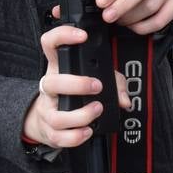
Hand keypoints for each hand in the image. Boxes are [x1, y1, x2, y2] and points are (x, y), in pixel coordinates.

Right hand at [26, 24, 131, 148]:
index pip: (51, 43)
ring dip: (80, 115)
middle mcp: (49, 87)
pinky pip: (59, 137)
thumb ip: (115, 84)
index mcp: (59, 68)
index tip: (82, 36)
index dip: (63, 35)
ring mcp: (48, 110)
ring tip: (97, 110)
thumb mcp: (95, 79)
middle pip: (52, 82)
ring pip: (56, 115)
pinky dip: (75, 137)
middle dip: (76, 84)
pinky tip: (88, 131)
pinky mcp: (50, 131)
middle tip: (97, 86)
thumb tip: (124, 99)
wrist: (49, 120)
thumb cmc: (74, 94)